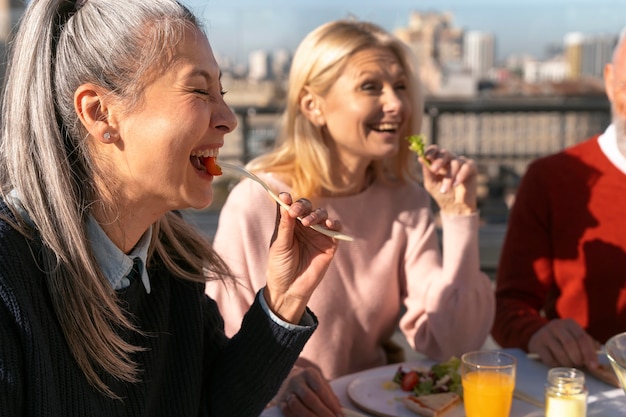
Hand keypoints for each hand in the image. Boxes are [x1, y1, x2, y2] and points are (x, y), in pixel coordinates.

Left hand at [264, 193, 340, 323]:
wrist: (289, 289)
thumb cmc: (280, 266)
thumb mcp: (279, 245)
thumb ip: (285, 225)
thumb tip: (285, 203)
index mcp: (289, 224)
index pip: (291, 206)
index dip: (289, 200)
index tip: (285, 197)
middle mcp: (304, 226)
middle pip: (307, 207)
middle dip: (302, 206)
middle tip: (296, 211)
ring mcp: (318, 233)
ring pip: (322, 215)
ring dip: (315, 214)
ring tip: (307, 222)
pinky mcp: (329, 243)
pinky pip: (335, 229)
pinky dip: (334, 223)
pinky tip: (328, 224)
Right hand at [275, 367, 342, 416]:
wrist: (289, 379)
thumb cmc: (310, 384)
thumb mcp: (321, 384)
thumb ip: (330, 396)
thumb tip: (340, 411)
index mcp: (309, 374)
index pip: (321, 389)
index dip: (331, 404)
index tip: (339, 415)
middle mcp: (297, 380)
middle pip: (309, 398)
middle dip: (322, 412)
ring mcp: (287, 391)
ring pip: (296, 406)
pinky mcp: (280, 401)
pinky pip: (287, 411)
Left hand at [420, 145, 477, 214]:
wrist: (455, 207)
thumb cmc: (441, 195)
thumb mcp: (431, 184)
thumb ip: (427, 171)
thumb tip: (420, 158)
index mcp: (438, 162)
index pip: (435, 150)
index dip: (431, 151)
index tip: (427, 157)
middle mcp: (450, 160)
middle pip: (445, 153)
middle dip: (438, 161)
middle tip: (434, 170)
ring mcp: (461, 162)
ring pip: (455, 163)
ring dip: (449, 177)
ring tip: (445, 189)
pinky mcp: (471, 167)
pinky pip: (466, 166)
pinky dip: (461, 175)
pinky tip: (456, 184)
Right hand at [528, 318, 600, 368]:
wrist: (539, 335)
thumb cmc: (563, 339)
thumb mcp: (575, 336)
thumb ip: (587, 345)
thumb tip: (595, 361)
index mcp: (569, 323)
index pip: (582, 337)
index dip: (589, 353)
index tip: (593, 366)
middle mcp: (556, 325)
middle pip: (571, 344)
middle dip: (578, 358)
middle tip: (580, 365)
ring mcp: (545, 334)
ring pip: (560, 353)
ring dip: (568, 363)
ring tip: (570, 365)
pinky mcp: (536, 344)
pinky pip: (550, 359)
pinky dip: (557, 365)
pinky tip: (559, 364)